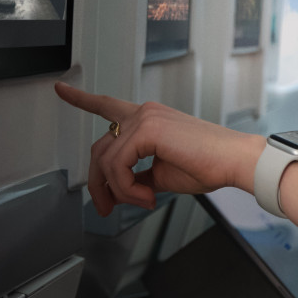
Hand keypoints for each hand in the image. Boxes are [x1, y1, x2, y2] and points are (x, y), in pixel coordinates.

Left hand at [54, 82, 263, 216]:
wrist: (235, 162)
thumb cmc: (210, 165)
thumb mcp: (163, 174)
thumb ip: (138, 176)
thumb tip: (120, 191)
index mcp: (150, 119)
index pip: (108, 106)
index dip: (82, 99)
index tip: (62, 90)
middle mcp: (145, 113)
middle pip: (99, 149)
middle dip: (99, 184)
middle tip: (107, 208)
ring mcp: (146, 118)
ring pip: (107, 161)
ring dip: (119, 190)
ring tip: (143, 201)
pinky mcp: (148, 129)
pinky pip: (119, 165)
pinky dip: (127, 187)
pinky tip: (146, 196)